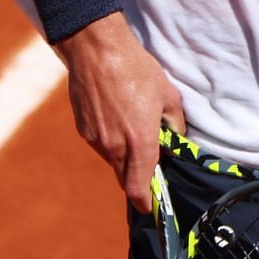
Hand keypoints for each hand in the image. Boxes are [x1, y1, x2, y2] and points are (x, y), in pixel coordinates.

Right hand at [55, 14, 185, 211]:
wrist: (97, 52)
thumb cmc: (137, 71)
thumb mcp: (168, 96)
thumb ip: (175, 125)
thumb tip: (175, 141)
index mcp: (140, 142)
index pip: (140, 187)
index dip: (146, 201)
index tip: (151, 206)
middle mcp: (115, 147)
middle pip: (126, 178)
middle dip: (138, 179)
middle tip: (151, 167)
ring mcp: (96, 140)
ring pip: (113, 162)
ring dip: (125, 159)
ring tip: (135, 132)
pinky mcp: (84, 130)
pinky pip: (101, 146)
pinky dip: (111, 143)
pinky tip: (119, 120)